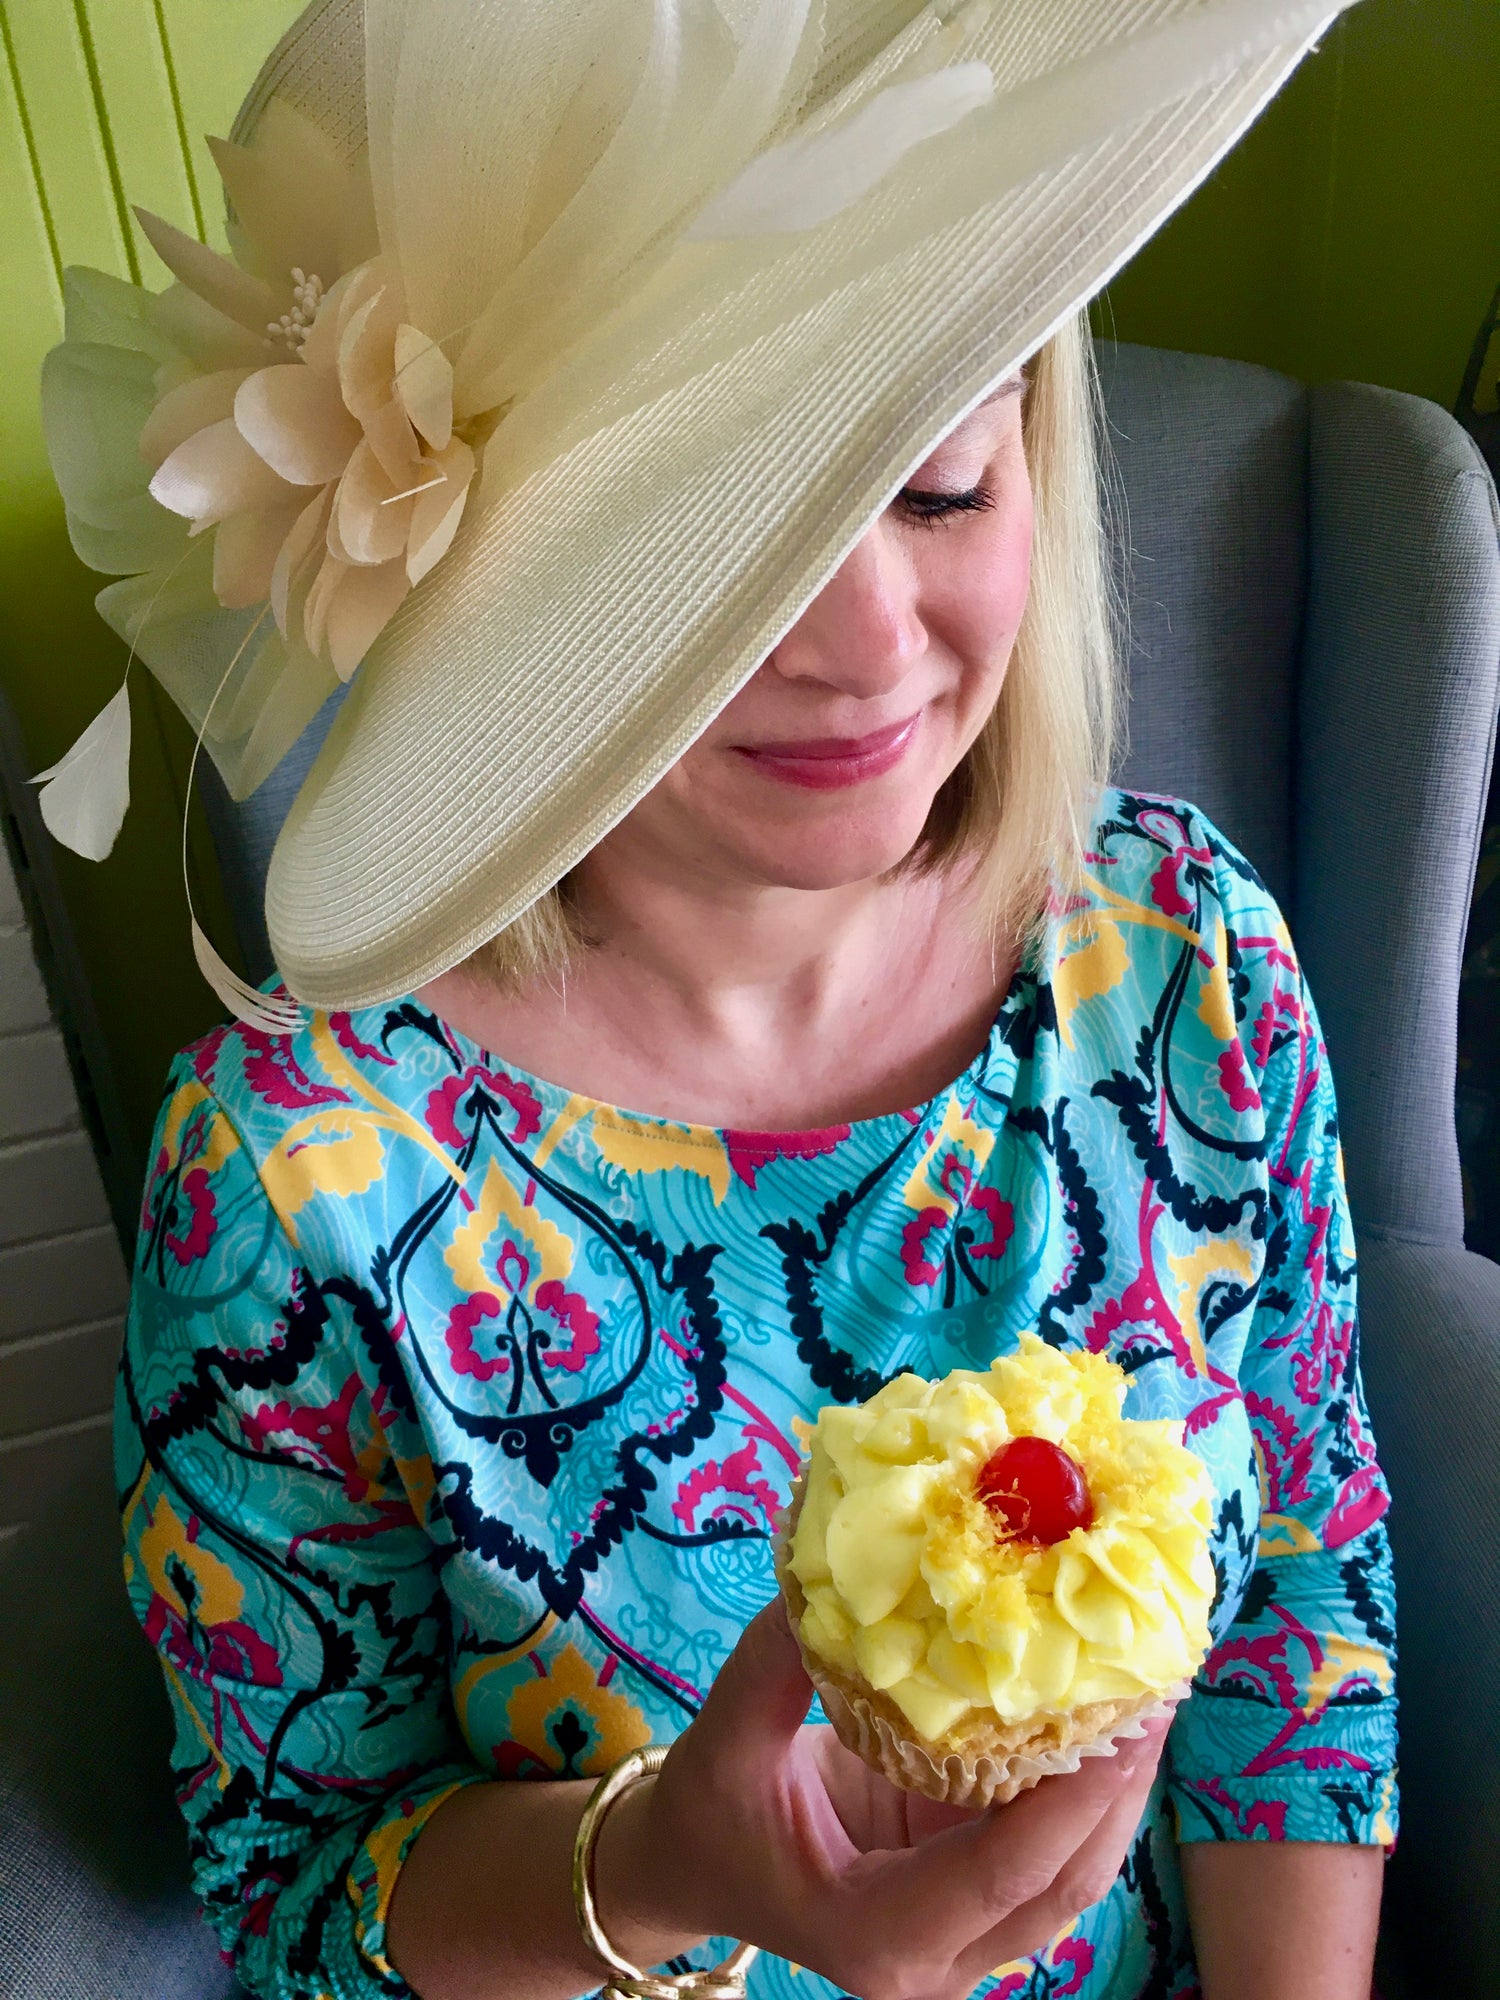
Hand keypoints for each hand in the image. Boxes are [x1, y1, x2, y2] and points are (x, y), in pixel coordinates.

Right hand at [609, 1600, 1168, 1999]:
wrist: (694, 1866)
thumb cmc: (710, 1812)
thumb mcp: (727, 1739)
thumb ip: (778, 1663)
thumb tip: (829, 1571)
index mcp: (875, 1938)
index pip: (999, 1875)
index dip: (1070, 1802)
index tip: (1122, 1719)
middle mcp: (933, 1963)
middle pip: (1061, 1887)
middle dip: (1118, 1792)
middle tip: (1158, 1689)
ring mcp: (961, 1943)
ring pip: (1070, 1880)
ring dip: (1116, 1794)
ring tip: (1150, 1695)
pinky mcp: (971, 1902)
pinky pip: (1046, 1854)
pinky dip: (1083, 1793)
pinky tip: (1105, 1719)